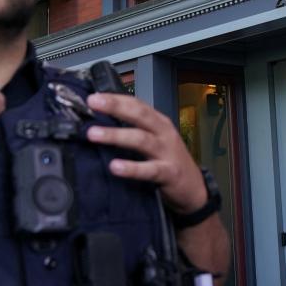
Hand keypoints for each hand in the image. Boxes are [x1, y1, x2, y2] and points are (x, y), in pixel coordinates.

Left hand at [86, 93, 207, 214]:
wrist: (193, 188)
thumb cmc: (168, 161)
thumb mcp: (154, 141)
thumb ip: (133, 131)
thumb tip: (98, 124)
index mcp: (158, 122)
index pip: (136, 104)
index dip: (116, 99)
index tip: (92, 97)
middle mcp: (163, 133)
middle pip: (139, 115)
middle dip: (115, 107)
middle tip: (93, 103)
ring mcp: (167, 152)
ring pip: (141, 139)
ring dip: (116, 135)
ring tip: (93, 134)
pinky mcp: (169, 173)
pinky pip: (149, 169)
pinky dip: (132, 168)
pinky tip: (114, 167)